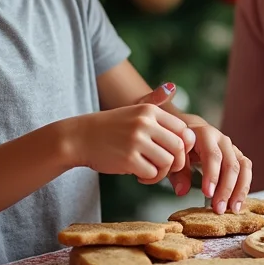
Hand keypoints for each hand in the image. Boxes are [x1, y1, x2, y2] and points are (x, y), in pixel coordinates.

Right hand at [68, 98, 193, 184]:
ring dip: (162, 172)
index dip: (184, 145)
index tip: (174, 153)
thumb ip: (155, 102)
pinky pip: (151, 173)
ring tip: (150, 172)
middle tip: (165, 167)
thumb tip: (173, 86)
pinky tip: (139, 175)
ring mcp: (136, 140)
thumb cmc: (110, 127)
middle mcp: (145, 123)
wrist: (79, 137)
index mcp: (149, 111)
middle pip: (178, 147)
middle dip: (177, 162)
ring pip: (167, 162)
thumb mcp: (133, 110)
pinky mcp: (128, 158)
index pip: (183, 129)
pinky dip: (149, 178)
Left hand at [183, 118, 251, 215]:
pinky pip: (246, 171)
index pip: (213, 155)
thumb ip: (178, 173)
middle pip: (230, 164)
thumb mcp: (175, 157)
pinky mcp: (238, 157)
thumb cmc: (181, 146)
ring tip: (232, 209)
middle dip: (226, 189)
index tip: (207, 194)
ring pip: (243, 168)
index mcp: (205, 135)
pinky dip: (244, 188)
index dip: (212, 175)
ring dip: (240, 190)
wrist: (190, 133)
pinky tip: (238, 203)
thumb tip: (182, 191)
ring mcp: (233, 149)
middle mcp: (222, 140)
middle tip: (218, 208)